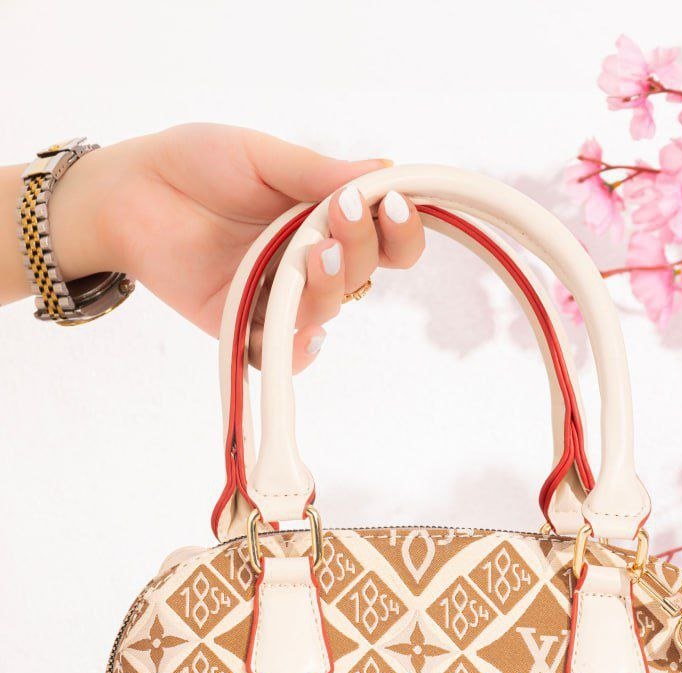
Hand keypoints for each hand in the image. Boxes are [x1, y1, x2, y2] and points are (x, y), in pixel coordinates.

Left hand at [48, 124, 424, 368]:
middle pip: (363, 274)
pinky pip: (280, 354)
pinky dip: (297, 351)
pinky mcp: (243, 326)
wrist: (128, 193)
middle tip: (341, 215)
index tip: (393, 204)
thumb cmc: (195, 164)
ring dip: (331, 287)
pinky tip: (305, 333)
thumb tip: (384, 173)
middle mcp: (309, 262)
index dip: (399, 229)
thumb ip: (317, 174)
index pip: (383, 237)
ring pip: (326, 310)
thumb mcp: (261, 156)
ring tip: (317, 254)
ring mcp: (277, 296)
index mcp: (324, 218)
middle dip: (361, 248)